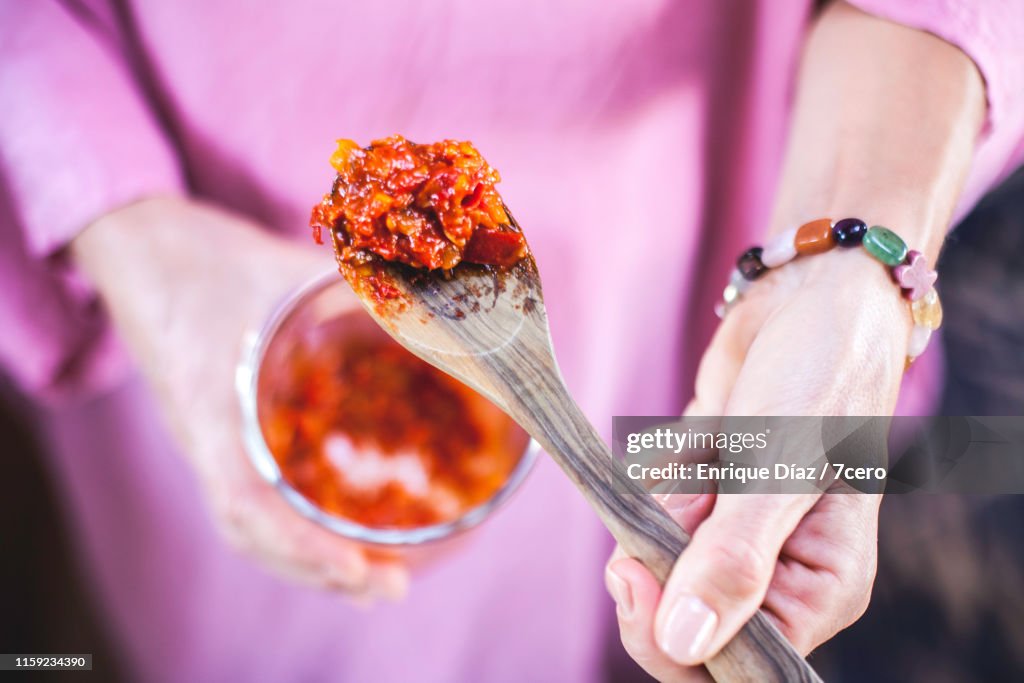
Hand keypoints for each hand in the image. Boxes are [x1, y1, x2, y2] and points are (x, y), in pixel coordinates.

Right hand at [72, 196, 407, 602]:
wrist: (141, 250)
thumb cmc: (207, 259)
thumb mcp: (284, 268)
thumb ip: (362, 290)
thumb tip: (448, 308)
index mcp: (212, 406)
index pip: (245, 502)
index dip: (298, 544)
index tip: (357, 568)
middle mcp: (207, 440)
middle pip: (251, 534)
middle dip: (319, 570)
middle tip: (390, 588)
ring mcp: (210, 443)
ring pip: (251, 526)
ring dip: (309, 559)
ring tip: (373, 579)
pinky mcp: (219, 435)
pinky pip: (253, 499)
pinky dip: (296, 530)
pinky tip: (339, 535)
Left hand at [607, 252, 900, 680]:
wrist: (806, 300)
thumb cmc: (820, 378)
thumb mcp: (780, 470)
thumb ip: (731, 561)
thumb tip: (683, 643)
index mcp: (816, 591)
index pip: (729, 661)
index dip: (667, 631)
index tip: (634, 570)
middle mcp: (772, 575)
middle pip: (675, 616)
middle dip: (658, 552)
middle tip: (677, 490)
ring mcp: (730, 535)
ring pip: (651, 555)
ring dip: (664, 496)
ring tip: (714, 443)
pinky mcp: (699, 497)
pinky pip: (646, 507)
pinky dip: (658, 469)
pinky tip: (701, 433)